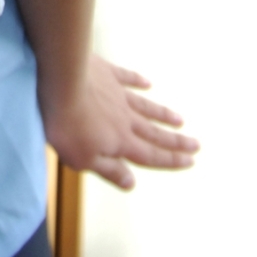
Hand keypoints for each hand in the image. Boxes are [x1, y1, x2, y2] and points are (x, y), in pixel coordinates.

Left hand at [44, 54, 199, 189]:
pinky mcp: (105, 73)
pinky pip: (126, 78)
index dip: (171, 160)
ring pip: (145, 106)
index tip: (191, 161)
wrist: (60, 80)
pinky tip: (148, 83)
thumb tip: (132, 183)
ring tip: (180, 119)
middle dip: (176, 141)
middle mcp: (125, 118)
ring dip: (163, 114)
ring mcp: (117, 93)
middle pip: (154, 132)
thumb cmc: (67, 125)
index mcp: (120, 141)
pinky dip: (138, 81)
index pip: (150, 155)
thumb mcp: (83, 159)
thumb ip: (109, 170)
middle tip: (196, 144)